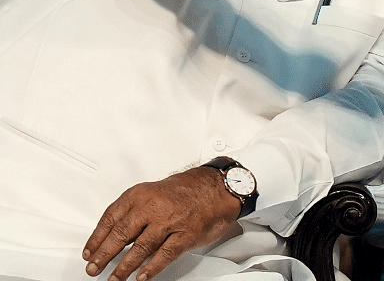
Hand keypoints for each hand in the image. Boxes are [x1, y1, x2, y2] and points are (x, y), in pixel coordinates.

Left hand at [83, 166, 241, 280]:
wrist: (219, 186)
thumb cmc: (187, 190)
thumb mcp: (154, 193)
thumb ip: (135, 212)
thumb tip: (117, 236)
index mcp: (140, 194)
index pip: (110, 218)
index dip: (96, 238)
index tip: (89, 252)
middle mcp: (153, 206)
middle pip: (121, 235)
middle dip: (104, 255)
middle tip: (94, 268)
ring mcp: (170, 221)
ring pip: (140, 247)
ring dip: (124, 266)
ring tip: (115, 278)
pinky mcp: (186, 233)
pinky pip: (165, 254)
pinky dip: (152, 268)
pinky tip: (142, 276)